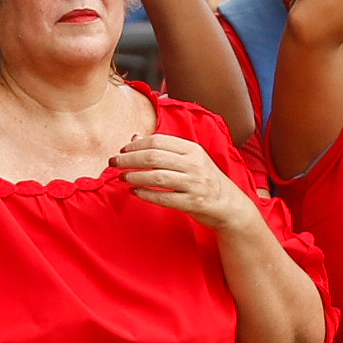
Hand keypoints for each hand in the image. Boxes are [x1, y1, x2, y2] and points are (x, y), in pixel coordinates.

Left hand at [113, 133, 258, 234]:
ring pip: (157, 176)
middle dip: (129, 159)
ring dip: (135, 176)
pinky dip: (145, 194)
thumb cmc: (205, 179)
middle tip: (113, 162)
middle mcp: (194, 164)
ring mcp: (194, 184)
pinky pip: (163, 197)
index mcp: (192, 149)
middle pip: (154, 157)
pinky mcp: (193, 203)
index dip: (136, 145)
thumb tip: (134, 138)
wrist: (229, 204)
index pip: (158, 141)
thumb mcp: (189, 159)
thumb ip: (164, 148)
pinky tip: (134, 191)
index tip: (122, 150)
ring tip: (121, 176)